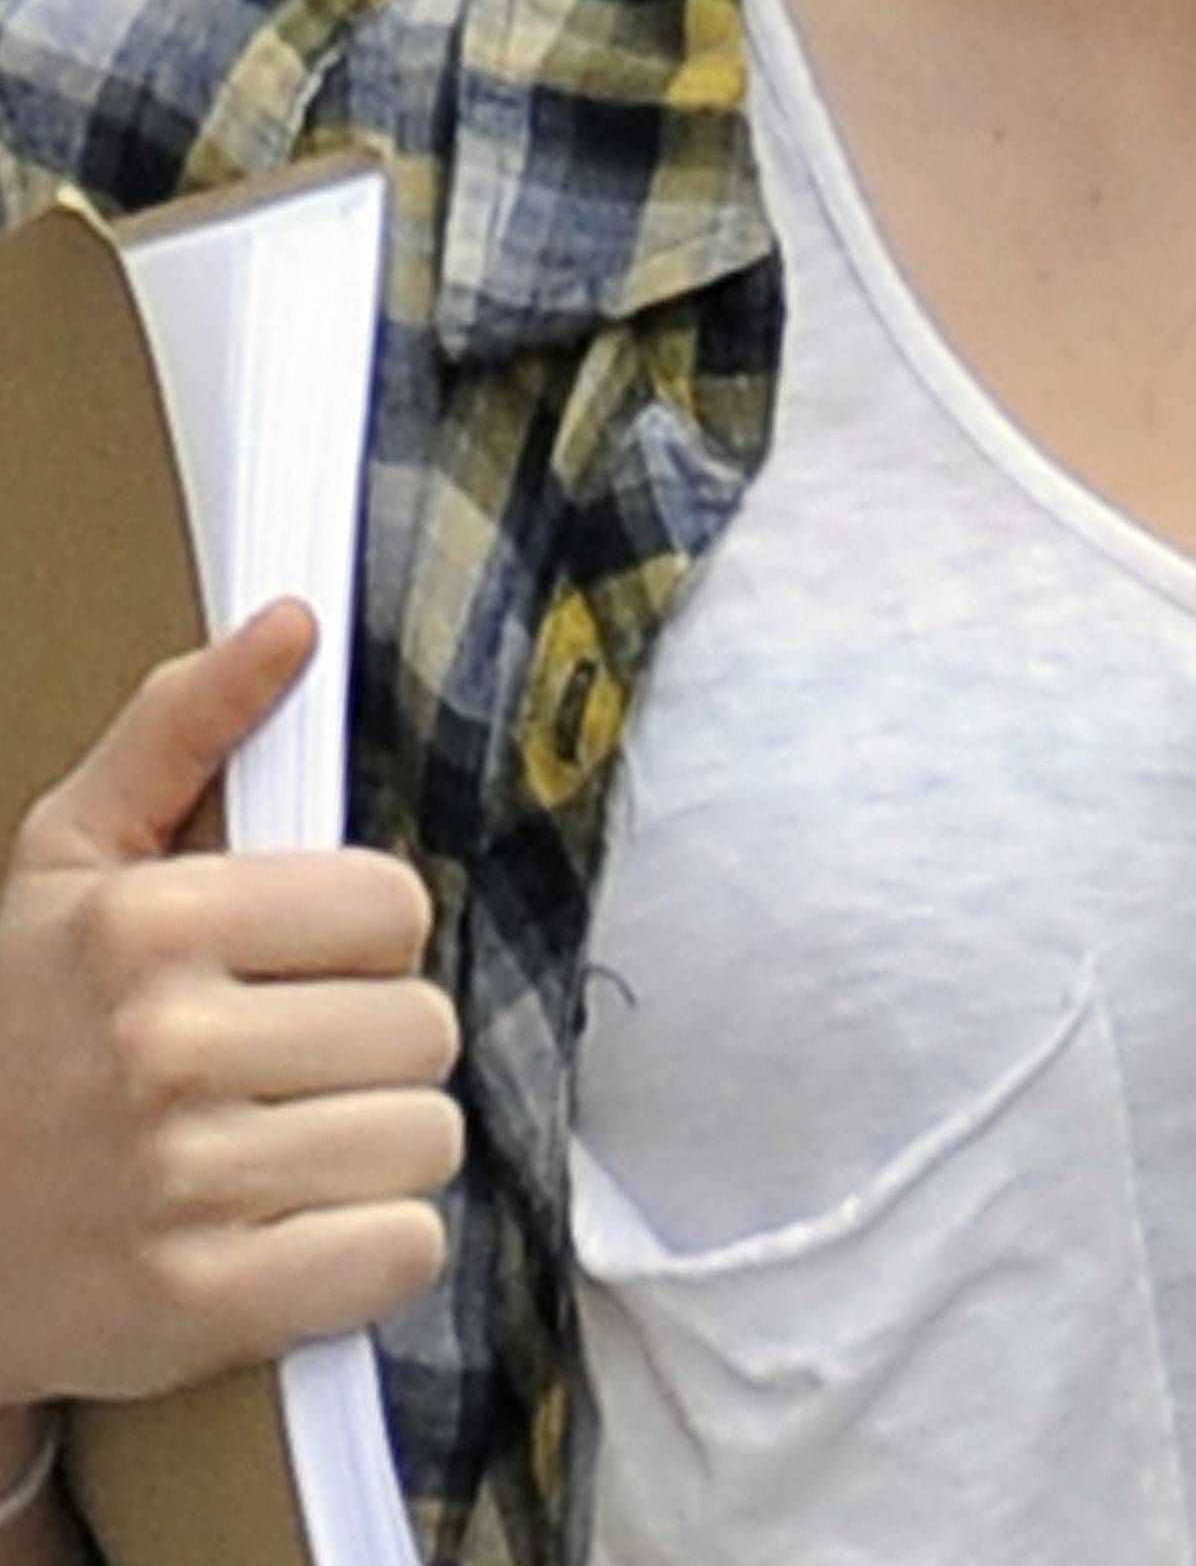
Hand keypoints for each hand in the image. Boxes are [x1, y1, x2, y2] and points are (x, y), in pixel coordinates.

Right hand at [0, 601, 460, 1412]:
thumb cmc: (18, 1030)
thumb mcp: (70, 859)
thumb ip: (184, 725)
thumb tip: (293, 622)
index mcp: (149, 924)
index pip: (392, 909)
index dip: (365, 943)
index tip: (308, 970)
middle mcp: (166, 1046)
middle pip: (422, 1029)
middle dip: (378, 1049)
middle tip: (299, 1068)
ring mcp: (182, 1183)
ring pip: (424, 1140)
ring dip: (383, 1150)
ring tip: (299, 1146)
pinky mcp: (200, 1304)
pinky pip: (398, 1252)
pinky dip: (373, 1248)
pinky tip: (308, 1227)